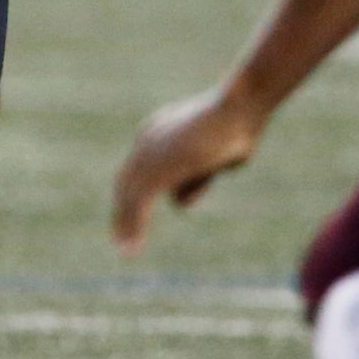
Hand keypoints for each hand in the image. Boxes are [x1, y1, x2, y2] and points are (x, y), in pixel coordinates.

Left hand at [110, 86, 264, 253]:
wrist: (238, 108)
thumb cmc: (238, 127)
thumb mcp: (215, 159)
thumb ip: (194, 178)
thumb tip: (178, 202)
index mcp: (158, 131)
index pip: (138, 168)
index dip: (133, 192)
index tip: (131, 213)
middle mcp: (147, 140)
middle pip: (127, 182)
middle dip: (123, 211)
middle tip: (120, 238)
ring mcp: (150, 154)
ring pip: (130, 196)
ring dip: (126, 224)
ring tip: (125, 250)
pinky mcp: (157, 169)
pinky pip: (138, 204)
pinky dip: (133, 227)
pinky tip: (131, 248)